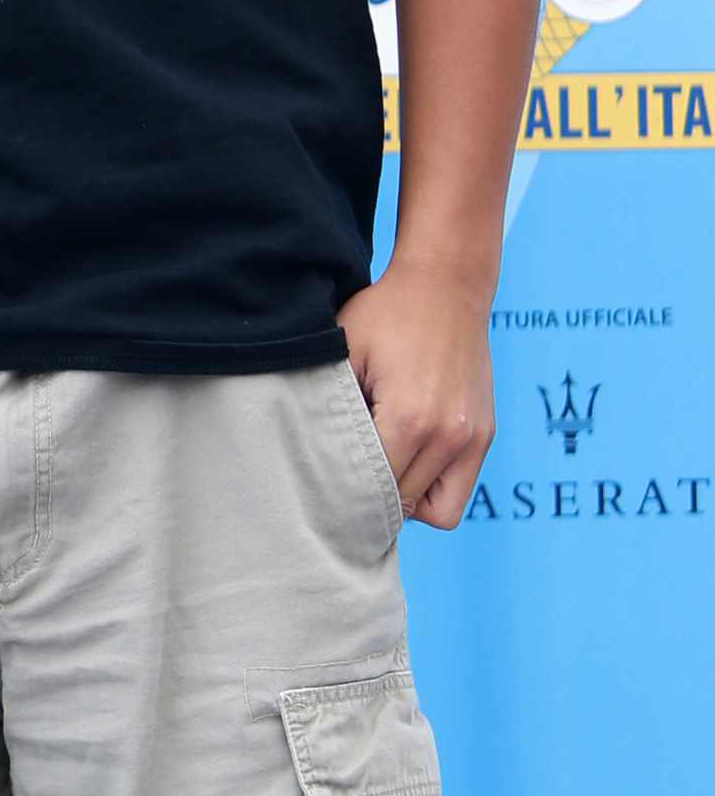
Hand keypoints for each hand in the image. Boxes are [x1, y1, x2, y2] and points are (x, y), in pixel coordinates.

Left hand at [335, 258, 497, 529]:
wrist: (446, 285)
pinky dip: (434, 488)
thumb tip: (309, 453)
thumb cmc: (385, 314)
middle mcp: (449, 436)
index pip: (372, 487)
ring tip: (378, 469)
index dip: (342, 491)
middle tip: (341, 483)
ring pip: (438, 511)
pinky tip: (405, 462)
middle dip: (370, 498)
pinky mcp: (486, 435)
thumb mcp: (343, 352)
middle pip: (402, 504)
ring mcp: (473, 439)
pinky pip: (460, 490)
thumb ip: (331, 407)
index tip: (319, 489)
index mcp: (410, 419)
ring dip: (406, 500)